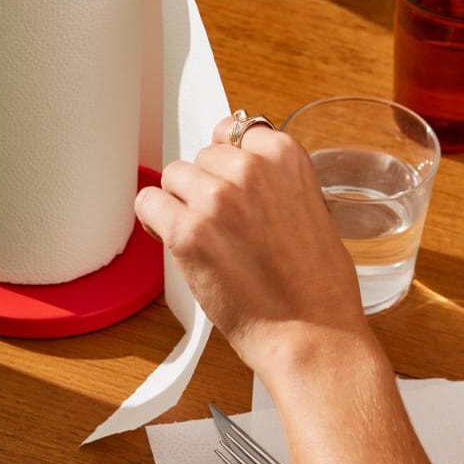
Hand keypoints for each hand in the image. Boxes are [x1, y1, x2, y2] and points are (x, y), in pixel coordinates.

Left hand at [134, 116, 370, 371]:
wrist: (311, 332)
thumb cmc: (316, 284)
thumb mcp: (310, 207)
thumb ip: (274, 179)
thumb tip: (238, 162)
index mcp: (284, 156)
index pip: (231, 131)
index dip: (224, 164)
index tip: (227, 185)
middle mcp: (248, 169)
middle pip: (199, 157)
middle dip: (203, 187)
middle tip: (219, 225)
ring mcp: (215, 198)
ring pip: (171, 177)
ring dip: (178, 204)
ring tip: (201, 237)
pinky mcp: (186, 232)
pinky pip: (147, 203)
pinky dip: (152, 220)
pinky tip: (170, 240)